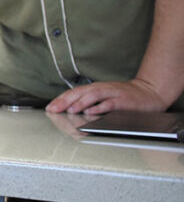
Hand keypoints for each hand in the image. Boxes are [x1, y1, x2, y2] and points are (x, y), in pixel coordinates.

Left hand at [47, 78, 172, 114]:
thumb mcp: (104, 97)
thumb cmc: (124, 97)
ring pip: (93, 96)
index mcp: (96, 89)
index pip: (74, 92)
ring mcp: (113, 94)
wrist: (150, 93)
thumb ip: (89, 102)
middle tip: (53, 109)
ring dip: (81, 103)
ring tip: (70, 110)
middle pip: (80, 92)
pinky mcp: (124, 101)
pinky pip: (110, 103)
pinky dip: (100, 107)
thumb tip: (69, 109)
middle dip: (65, 101)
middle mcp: (102, 89)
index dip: (61, 99)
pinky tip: (91, 112)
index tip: (50, 107)